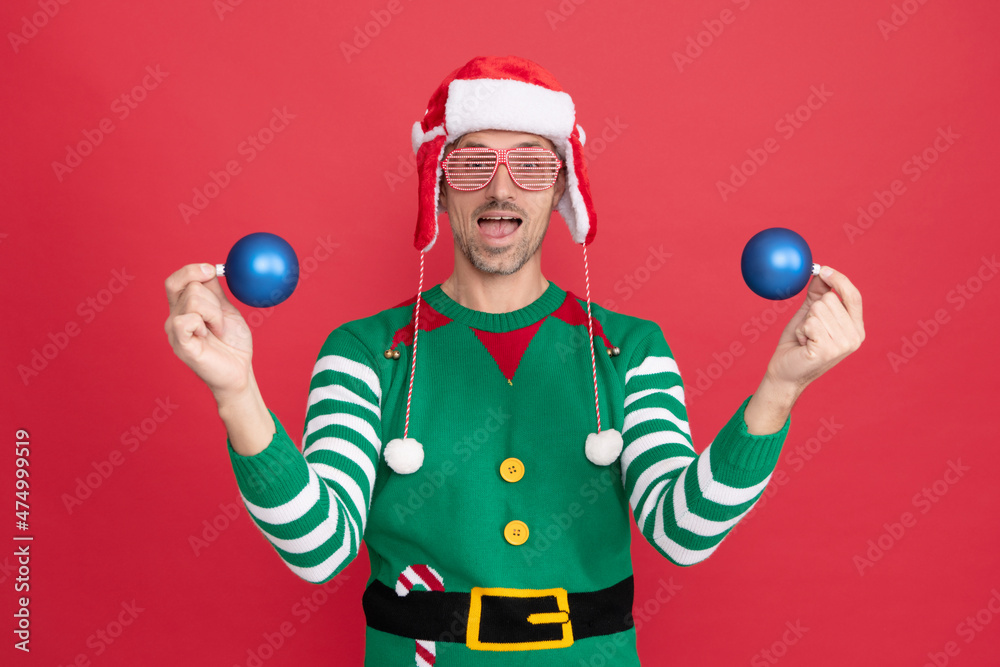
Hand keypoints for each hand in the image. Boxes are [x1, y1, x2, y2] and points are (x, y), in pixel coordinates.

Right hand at [163, 263, 255, 405]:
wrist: (240, 369)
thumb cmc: (232, 343)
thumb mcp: (225, 310)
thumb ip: (214, 291)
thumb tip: (210, 269)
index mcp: (182, 309)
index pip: (175, 281)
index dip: (191, 271)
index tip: (212, 270)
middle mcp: (173, 318)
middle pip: (190, 287)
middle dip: (214, 300)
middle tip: (220, 321)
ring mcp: (174, 332)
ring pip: (194, 300)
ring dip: (215, 314)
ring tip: (218, 331)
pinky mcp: (181, 345)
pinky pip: (185, 320)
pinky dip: (203, 324)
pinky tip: (208, 337)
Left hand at [765, 266, 864, 391]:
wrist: (785, 371)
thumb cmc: (798, 343)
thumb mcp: (810, 314)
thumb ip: (818, 294)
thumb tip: (821, 272)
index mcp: (856, 328)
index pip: (854, 296)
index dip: (839, 280)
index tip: (824, 270)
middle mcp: (855, 337)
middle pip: (830, 300)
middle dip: (812, 312)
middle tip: (809, 331)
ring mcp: (843, 345)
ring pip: (818, 310)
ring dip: (805, 323)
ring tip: (806, 338)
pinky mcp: (828, 350)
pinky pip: (810, 323)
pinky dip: (801, 331)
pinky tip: (803, 344)